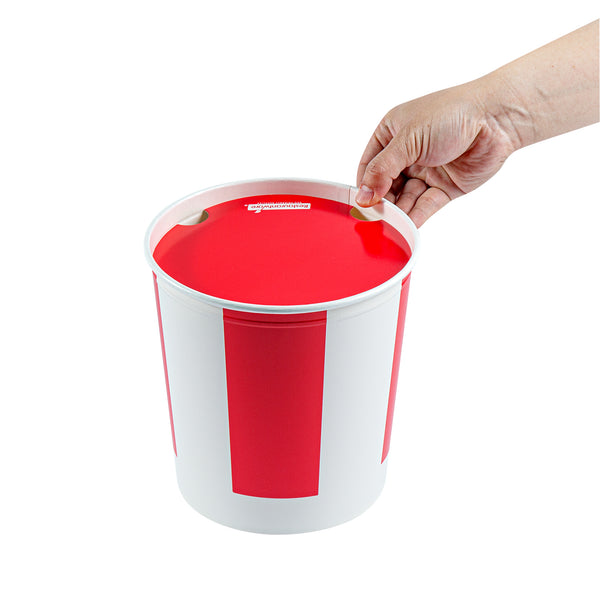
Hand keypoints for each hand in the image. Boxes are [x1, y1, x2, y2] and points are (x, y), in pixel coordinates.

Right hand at [356, 81, 516, 226]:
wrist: (497, 119)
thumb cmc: (452, 114)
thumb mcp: (408, 139)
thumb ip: (382, 169)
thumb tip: (363, 196)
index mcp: (392, 133)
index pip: (369, 165)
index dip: (364, 185)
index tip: (361, 205)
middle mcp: (407, 153)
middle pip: (385, 185)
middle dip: (381, 202)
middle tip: (375, 219)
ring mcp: (426, 171)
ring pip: (405, 198)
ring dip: (398, 212)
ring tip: (390, 226)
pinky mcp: (443, 187)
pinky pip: (425, 205)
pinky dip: (416, 216)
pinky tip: (407, 227)